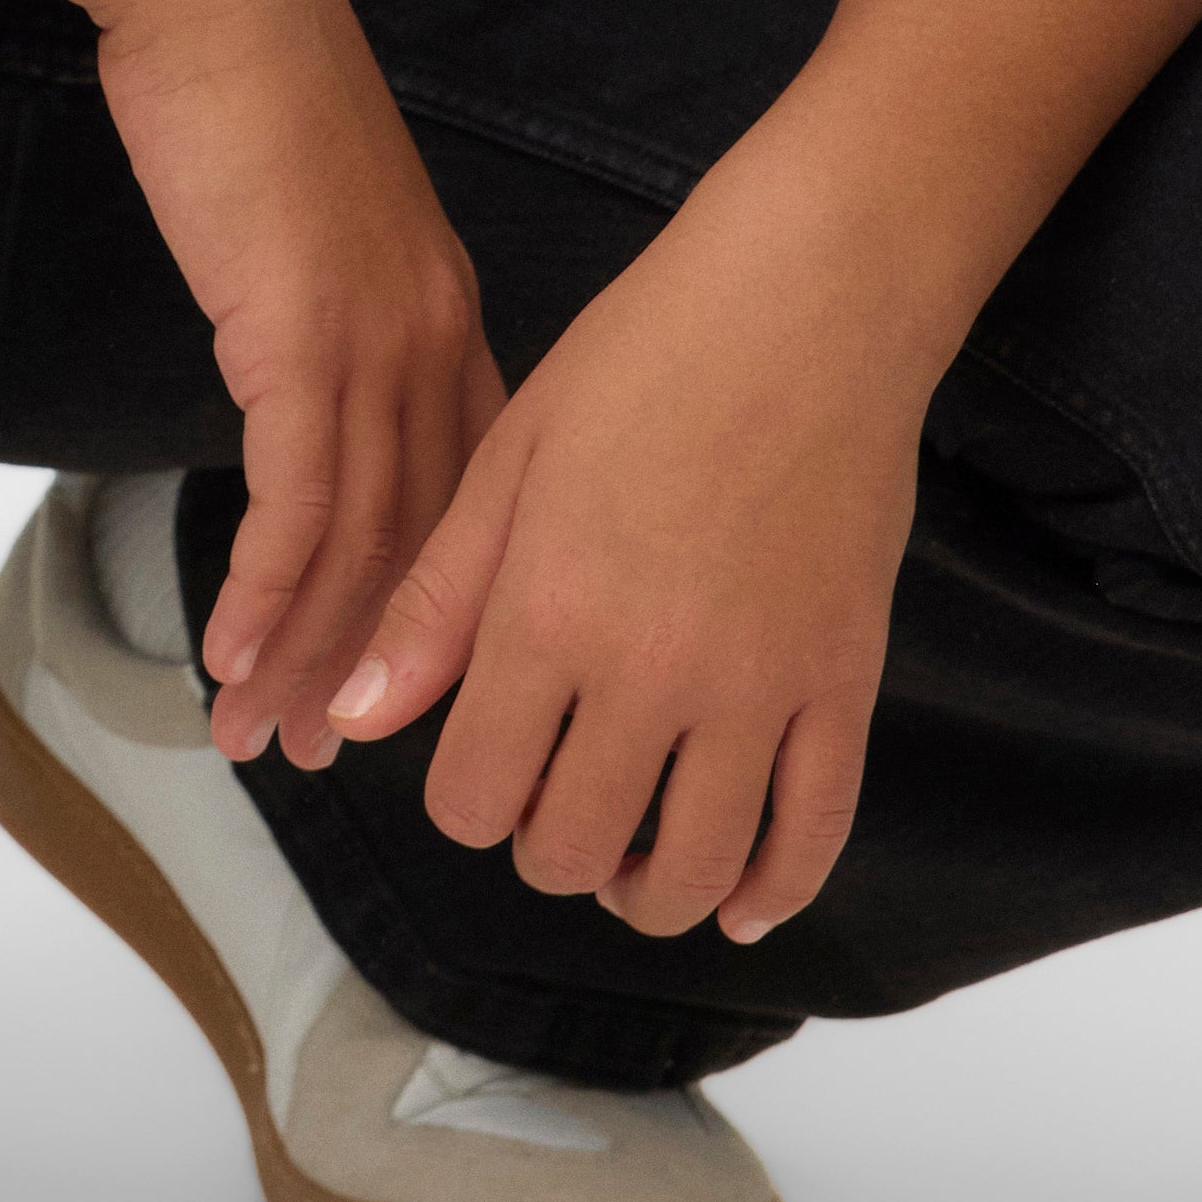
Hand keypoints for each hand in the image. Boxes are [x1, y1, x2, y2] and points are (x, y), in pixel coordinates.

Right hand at [96, 0, 501, 770]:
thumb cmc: (256, 90)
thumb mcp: (318, 221)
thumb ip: (333, 306)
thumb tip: (305, 380)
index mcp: (447, 315)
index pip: (461, 499)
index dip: (428, 603)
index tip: (391, 684)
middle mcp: (434, 343)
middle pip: (418, 544)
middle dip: (367, 664)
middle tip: (319, 755)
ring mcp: (376, 345)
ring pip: (360, 545)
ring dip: (302, 654)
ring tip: (255, 737)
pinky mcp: (301, 340)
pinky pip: (295, 504)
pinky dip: (262, 594)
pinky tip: (226, 655)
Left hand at [319, 164, 926, 943]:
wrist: (807, 301)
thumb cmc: (647, 358)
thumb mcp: (509, 460)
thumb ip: (435, 604)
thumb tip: (358, 722)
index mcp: (549, 612)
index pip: (476, 795)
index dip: (462, 801)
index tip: (476, 765)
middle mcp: (652, 671)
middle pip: (572, 848)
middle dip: (543, 844)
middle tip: (549, 797)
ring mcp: (759, 687)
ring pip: (690, 870)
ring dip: (644, 892)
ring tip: (626, 858)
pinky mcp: (842, 682)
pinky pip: (812, 833)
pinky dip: (771, 890)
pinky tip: (736, 899)